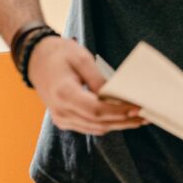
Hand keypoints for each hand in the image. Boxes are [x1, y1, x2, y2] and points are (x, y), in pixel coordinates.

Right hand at [29, 36, 145, 134]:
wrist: (35, 58)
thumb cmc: (59, 54)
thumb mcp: (81, 58)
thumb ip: (98, 79)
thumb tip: (115, 95)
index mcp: (64, 94)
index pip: (97, 110)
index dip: (119, 112)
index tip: (139, 108)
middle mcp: (61, 111)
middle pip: (99, 123)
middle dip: (125, 121)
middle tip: (147, 116)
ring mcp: (61, 118)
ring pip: (95, 128)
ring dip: (118, 125)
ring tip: (139, 118)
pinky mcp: (63, 120)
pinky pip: (88, 126)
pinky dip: (106, 123)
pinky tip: (121, 117)